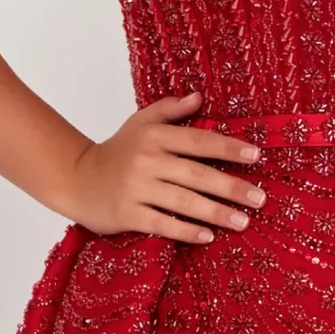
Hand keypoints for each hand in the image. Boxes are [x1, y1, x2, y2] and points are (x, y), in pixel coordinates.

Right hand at [62, 92, 265, 240]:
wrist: (75, 179)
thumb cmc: (115, 153)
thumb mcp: (139, 124)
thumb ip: (169, 110)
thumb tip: (199, 97)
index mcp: (154, 137)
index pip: (198, 141)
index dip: (228, 147)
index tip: (255, 155)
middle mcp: (147, 161)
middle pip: (197, 174)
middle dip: (231, 187)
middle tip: (259, 198)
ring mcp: (137, 189)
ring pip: (184, 201)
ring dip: (216, 212)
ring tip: (243, 221)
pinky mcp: (128, 214)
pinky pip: (162, 224)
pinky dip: (186, 231)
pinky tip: (207, 237)